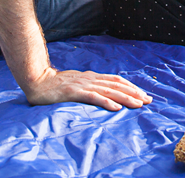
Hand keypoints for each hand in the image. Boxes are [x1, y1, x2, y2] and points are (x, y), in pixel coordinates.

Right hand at [24, 67, 152, 110]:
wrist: (36, 81)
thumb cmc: (56, 85)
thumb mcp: (76, 84)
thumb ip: (89, 87)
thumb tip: (104, 94)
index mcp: (91, 77)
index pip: (116, 80)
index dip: (131, 87)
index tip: (144, 95)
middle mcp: (90, 79)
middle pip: (116, 85)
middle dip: (134, 92)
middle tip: (148, 100)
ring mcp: (82, 84)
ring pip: (109, 90)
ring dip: (125, 97)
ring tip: (138, 104)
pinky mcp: (73, 92)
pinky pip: (93, 97)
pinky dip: (106, 102)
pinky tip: (116, 107)